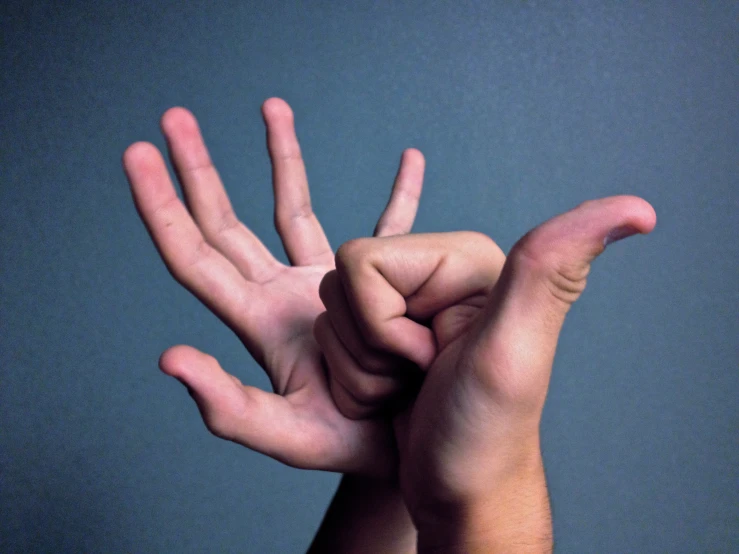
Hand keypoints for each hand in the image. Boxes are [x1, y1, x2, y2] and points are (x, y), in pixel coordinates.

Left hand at [123, 98, 425, 476]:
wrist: (404, 446)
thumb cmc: (350, 446)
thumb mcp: (286, 434)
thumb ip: (227, 405)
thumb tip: (167, 357)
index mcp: (257, 321)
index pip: (194, 255)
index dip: (162, 205)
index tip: (138, 152)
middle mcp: (280, 293)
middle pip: (227, 221)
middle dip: (197, 170)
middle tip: (173, 117)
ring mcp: (324, 283)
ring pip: (294, 208)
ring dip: (282, 158)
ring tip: (273, 108)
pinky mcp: (375, 280)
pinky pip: (387, 225)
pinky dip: (400, 195)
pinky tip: (410, 162)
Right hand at [315, 196, 655, 548]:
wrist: (463, 492)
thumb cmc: (485, 434)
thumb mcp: (512, 352)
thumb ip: (551, 268)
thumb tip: (639, 208)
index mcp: (461, 259)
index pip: (361, 262)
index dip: (380, 324)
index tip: (429, 355)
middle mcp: (438, 275)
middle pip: (340, 287)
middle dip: (370, 349)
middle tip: (422, 373)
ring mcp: (413, 306)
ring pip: (332, 316)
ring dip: (361, 369)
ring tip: (412, 385)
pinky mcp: (394, 335)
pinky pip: (333, 338)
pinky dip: (353, 378)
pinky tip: (397, 390)